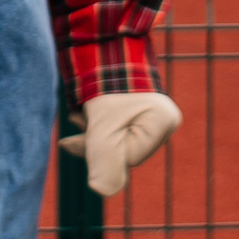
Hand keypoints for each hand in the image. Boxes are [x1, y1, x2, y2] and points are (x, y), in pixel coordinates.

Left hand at [58, 91, 184, 196]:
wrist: (101, 47)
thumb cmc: (104, 87)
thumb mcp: (102, 130)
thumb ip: (104, 163)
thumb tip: (102, 191)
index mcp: (165, 123)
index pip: (131, 157)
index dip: (101, 151)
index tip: (81, 133)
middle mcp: (164, 120)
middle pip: (125, 149)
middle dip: (95, 142)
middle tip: (73, 127)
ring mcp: (153, 114)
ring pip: (118, 139)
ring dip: (93, 134)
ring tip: (75, 117)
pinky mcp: (139, 110)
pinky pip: (118, 128)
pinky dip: (99, 126)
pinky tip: (82, 117)